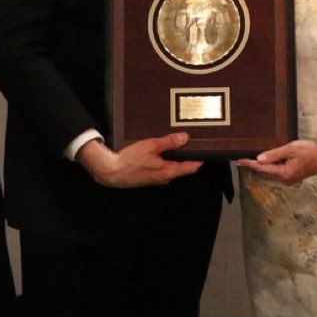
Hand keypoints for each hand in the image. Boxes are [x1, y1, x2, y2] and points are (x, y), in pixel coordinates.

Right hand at [77, 132, 201, 187]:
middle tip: (189, 144)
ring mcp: (156, 179)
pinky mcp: (147, 177)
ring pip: (170, 167)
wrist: (111, 172)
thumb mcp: (151, 146)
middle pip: (181, 167)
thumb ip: (169, 142)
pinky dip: (163, 160)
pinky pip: (160, 168)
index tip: (205, 151)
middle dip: (186, 156)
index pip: (191, 167)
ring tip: (174, 145)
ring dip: (173, 158)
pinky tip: (158, 152)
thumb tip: (185, 138)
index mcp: (169, 171)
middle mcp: (165, 177)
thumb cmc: (130, 160)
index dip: (199, 159)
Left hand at [235, 139, 316, 184]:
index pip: (262, 168)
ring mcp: (289, 179)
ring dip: (264, 164)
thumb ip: (275, 154)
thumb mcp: (291, 149)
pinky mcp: (292, 176)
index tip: (238, 161)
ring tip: (253, 157)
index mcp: (284, 173)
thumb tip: (259, 159)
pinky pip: (278, 170)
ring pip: (272, 171)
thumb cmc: (310, 151)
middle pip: (266, 171)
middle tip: (242, 157)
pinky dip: (272, 164)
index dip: (249, 164)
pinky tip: (269, 158)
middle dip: (255, 164)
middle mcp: (285, 179)